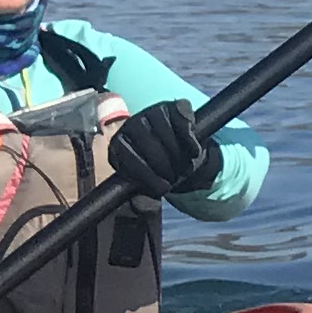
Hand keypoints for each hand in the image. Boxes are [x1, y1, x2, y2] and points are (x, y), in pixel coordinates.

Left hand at [108, 98, 222, 200]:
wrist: (181, 154)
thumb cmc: (159, 170)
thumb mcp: (145, 184)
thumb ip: (140, 196)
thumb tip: (140, 206)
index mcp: (119, 143)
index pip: (128, 157)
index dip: (146, 175)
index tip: (162, 189)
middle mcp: (132, 123)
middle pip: (149, 145)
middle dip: (164, 166)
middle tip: (174, 178)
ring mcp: (153, 111)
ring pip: (166, 134)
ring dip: (178, 155)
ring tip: (184, 167)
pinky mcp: (175, 106)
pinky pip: (183, 122)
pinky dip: (190, 140)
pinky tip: (193, 152)